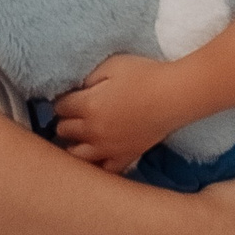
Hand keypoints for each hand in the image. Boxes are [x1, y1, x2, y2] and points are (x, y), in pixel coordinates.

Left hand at [54, 55, 174, 172]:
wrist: (174, 95)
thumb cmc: (145, 75)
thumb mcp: (112, 65)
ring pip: (76, 156)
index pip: (60, 107)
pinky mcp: (125, 157)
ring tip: (79, 137)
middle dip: (65, 120)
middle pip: (64, 130)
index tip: (70, 96)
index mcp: (88, 105)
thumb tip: (73, 88)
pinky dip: (96, 165)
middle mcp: (93, 131)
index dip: (63, 99)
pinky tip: (97, 155)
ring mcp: (109, 148)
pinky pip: (104, 170)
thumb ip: (87, 77)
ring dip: (73, 145)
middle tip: (74, 114)